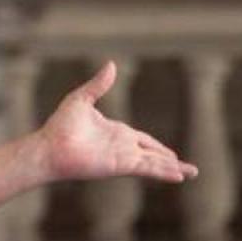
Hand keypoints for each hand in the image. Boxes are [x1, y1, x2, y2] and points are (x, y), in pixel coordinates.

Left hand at [30, 62, 197, 184]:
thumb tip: (111, 64)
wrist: (49, 146)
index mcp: (116, 133)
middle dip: (171, 161)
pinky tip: (177, 176)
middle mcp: (122, 148)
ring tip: (191, 173)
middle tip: (189, 169)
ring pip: (154, 163)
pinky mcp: (121, 165)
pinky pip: (147, 167)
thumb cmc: (60, 125)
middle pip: (154, 155)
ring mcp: (123, 157)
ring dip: (173, 168)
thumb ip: (99, 84)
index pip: (144, 140)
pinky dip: (163, 171)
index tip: (171, 154)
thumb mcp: (82, 98)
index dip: (158, 147)